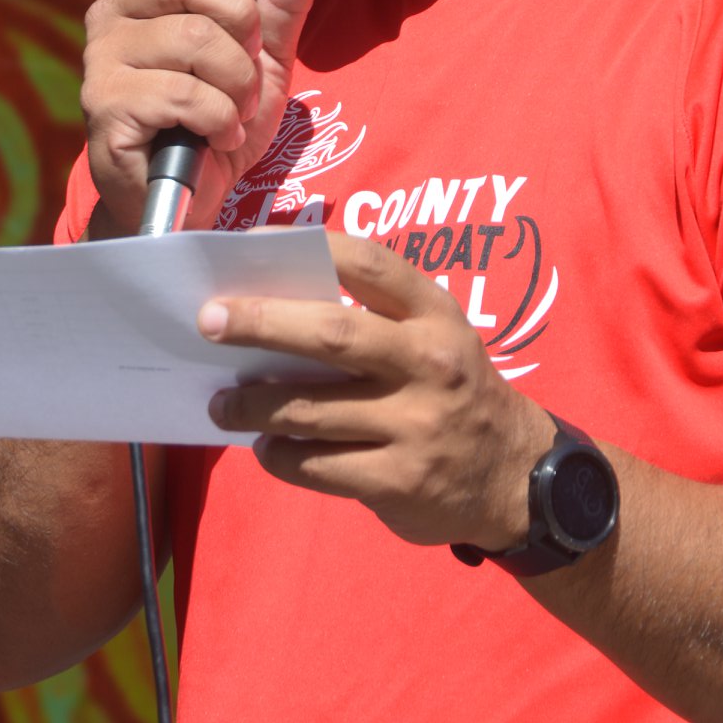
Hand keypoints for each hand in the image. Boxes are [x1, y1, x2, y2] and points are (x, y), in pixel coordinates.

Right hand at [82, 0, 330, 231]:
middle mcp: (113, 16)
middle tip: (248, 65)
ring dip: (237, 82)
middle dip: (241, 23)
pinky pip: (183, 93)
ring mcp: (102, 63)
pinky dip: (220, 117)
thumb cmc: (220, 121)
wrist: (188, 203)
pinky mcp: (106, 109)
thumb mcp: (264, 57)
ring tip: (235, 109)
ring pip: (193, 38)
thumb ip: (284, 0)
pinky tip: (219, 135)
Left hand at [200, 233, 548, 550]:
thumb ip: (371, 317)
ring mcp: (416, 424)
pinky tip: (267, 446)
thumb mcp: (432, 336)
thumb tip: (269, 306)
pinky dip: (279, 455)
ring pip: (310, 410)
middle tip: (207, 321)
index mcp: (434, 313)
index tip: (247, 242)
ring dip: (253, 405)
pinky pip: (317, 465)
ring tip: (221, 403)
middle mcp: (429, 362)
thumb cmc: (451, 387)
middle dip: (260, 323)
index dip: (303, 246)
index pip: (368, 262)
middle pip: (331, 334)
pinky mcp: (399, 480)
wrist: (515, 474)